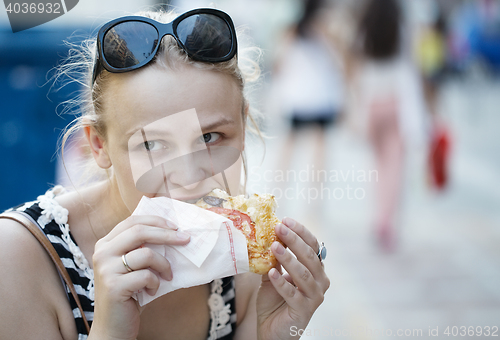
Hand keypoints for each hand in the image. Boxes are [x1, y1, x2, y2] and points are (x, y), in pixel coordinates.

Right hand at [89, 215, 189, 339]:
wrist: (113, 326)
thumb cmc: (129, 293)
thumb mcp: (132, 266)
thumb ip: (142, 248)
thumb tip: (174, 231)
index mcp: (106, 244)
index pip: (133, 221)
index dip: (156, 221)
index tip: (176, 226)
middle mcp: (102, 253)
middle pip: (139, 232)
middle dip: (167, 234)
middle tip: (186, 239)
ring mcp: (106, 269)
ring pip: (146, 254)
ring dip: (164, 265)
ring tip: (167, 276)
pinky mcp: (114, 286)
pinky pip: (146, 276)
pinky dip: (156, 283)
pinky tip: (153, 291)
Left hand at [256, 217, 329, 339]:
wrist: (272, 330)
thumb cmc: (275, 302)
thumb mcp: (273, 275)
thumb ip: (274, 259)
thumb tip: (267, 236)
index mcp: (316, 269)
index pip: (312, 245)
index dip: (300, 232)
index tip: (285, 220)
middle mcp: (320, 281)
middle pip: (309, 256)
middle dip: (294, 240)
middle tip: (279, 227)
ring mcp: (315, 296)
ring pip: (303, 274)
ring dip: (288, 259)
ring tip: (274, 247)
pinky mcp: (304, 310)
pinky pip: (293, 293)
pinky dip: (282, 282)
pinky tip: (271, 272)